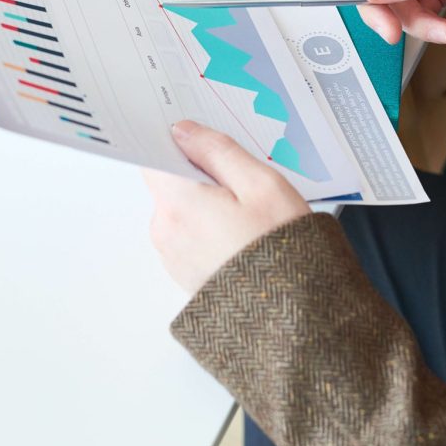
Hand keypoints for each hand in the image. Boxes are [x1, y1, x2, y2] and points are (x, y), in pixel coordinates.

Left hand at [145, 121, 309, 294]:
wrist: (294, 314)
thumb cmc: (281, 249)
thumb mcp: (260, 183)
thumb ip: (217, 150)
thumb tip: (184, 131)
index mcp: (178, 203)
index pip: (152, 156)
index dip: (172, 142)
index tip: (195, 137)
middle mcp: (165, 230)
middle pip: (169, 182)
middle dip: (199, 175)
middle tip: (241, 182)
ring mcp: (172, 255)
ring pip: (180, 209)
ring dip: (205, 203)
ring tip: (247, 214)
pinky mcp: (184, 272)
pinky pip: (188, 235)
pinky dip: (208, 228)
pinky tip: (240, 234)